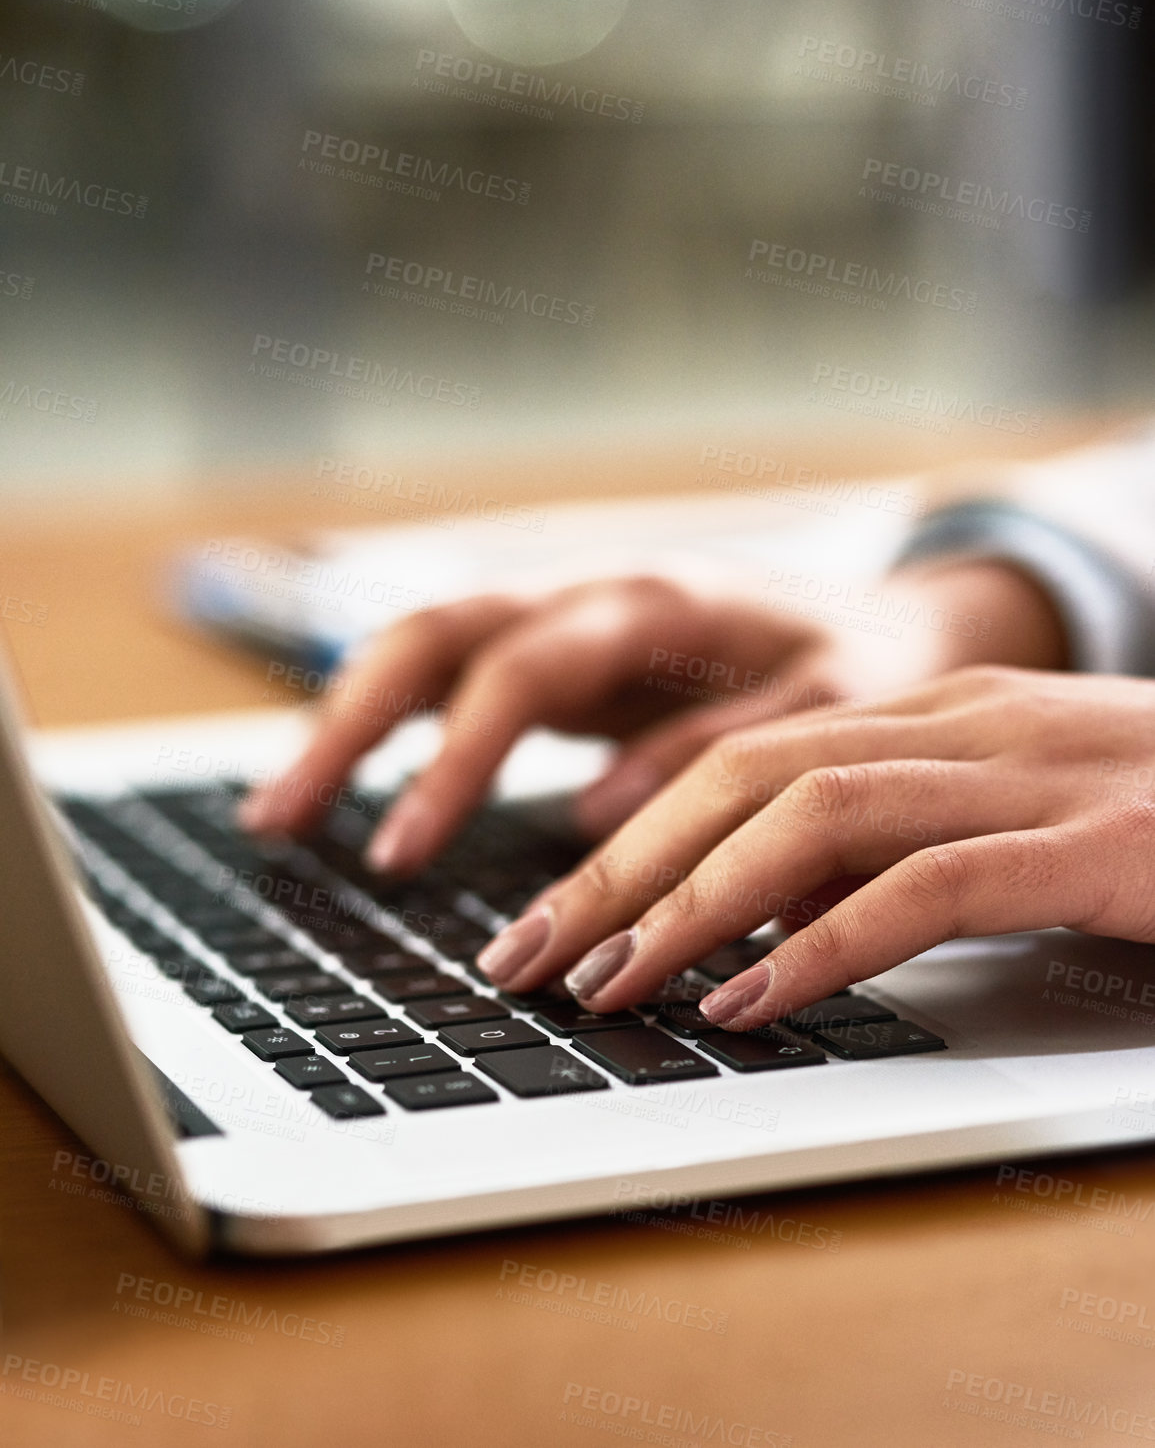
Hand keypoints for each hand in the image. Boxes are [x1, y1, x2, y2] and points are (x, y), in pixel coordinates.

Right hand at [239, 559, 1063, 871]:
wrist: (895, 622)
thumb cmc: (868, 667)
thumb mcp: (832, 711)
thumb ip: (718, 751)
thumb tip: (597, 819)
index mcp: (655, 605)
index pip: (520, 671)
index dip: (454, 760)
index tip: (404, 853)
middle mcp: (592, 597)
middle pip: (436, 634)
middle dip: (350, 724)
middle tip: (281, 824)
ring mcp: (569, 620)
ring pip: (426, 645)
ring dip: (346, 721)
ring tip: (277, 817)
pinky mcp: (563, 656)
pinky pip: (452, 675)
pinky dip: (389, 725)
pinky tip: (348, 788)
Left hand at [474, 667, 1154, 1029]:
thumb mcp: (1012, 816)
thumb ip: (896, 845)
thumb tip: (761, 915)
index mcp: (937, 712)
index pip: (743, 753)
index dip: (630, 834)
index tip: (547, 913)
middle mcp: (965, 723)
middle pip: (745, 775)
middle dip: (618, 867)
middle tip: (525, 956)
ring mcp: (1031, 774)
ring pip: (812, 814)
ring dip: (689, 903)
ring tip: (605, 984)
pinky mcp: (1095, 844)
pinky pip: (925, 887)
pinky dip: (821, 946)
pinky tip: (747, 1002)